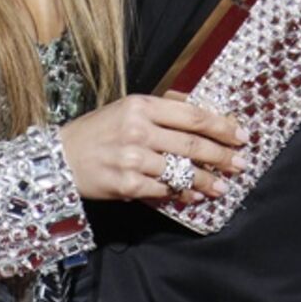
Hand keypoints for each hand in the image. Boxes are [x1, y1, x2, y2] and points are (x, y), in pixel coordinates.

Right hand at [60, 94, 245, 202]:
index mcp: (140, 106)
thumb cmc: (96, 133)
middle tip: (240, 163)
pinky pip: (164, 191)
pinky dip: (183, 194)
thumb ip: (162, 107)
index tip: (240, 134)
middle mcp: (138, 129)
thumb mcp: (126, 109)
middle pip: (192, 143)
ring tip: (223, 186)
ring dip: (207, 180)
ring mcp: (132, 158)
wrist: (59, 159)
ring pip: (181, 170)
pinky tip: (194, 196)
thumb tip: (197, 105)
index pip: (192, 115)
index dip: (221, 126)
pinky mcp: (126, 185)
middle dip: (222, 155)